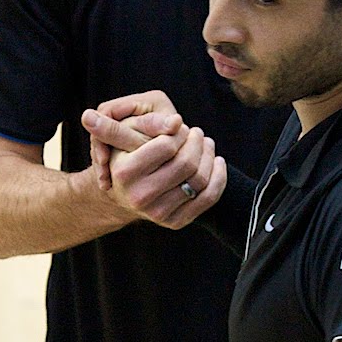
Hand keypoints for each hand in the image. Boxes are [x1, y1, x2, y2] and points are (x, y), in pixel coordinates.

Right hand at [81, 96, 226, 228]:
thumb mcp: (127, 135)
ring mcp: (158, 213)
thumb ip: (147, 122)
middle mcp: (140, 196)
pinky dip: (218, 177)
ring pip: (200, 180)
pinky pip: (207, 198)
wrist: (123, 194)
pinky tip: (217, 162)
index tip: (181, 126)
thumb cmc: (127, 156)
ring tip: (207, 143)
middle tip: (197, 133)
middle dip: (197, 142)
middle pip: (186, 163)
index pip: (167, 145)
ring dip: (209, 156)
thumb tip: (176, 120)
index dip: (179, 132)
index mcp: (125, 171)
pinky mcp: (174, 222)